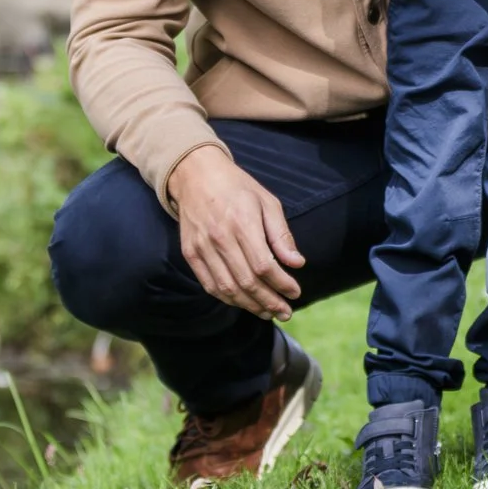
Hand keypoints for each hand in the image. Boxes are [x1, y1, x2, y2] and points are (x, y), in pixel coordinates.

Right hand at [168, 144, 304, 318]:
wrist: (196, 176)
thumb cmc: (237, 188)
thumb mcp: (267, 202)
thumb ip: (281, 234)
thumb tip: (297, 263)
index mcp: (242, 223)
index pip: (264, 266)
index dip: (281, 284)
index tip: (295, 292)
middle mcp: (220, 238)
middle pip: (247, 282)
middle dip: (269, 302)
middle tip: (286, 311)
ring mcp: (202, 248)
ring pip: (228, 289)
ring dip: (250, 306)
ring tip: (268, 312)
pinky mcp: (190, 254)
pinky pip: (210, 285)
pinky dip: (228, 299)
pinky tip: (244, 303)